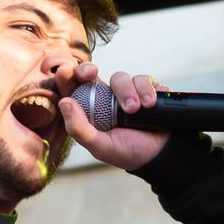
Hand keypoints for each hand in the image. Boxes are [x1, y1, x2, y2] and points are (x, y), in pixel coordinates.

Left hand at [53, 61, 170, 171]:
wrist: (159, 155)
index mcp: (88, 110)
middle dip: (87, 69)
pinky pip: (142, 79)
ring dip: (126, 92)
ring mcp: (124, 92)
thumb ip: (79, 129)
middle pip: (90, 72)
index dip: (67, 76)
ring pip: (119, 77)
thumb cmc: (126, 152)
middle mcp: (103, 97)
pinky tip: (150, 105)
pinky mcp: (144, 89)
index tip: (65, 71)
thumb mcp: (99, 146)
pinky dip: (146, 91)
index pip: (72, 89)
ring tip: (134, 110)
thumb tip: (64, 102)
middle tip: (91, 73)